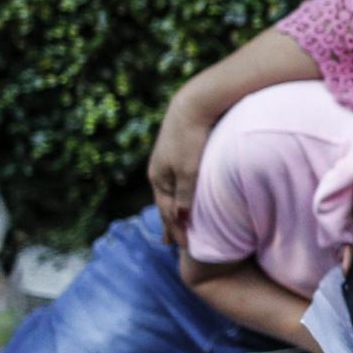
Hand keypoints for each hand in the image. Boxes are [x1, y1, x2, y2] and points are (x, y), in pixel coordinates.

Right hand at [147, 90, 212, 246]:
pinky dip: (180, 193)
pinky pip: (178, 181)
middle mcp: (159, 171)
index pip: (167, 212)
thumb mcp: (190, 171)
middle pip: (165, 204)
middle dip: (169, 223)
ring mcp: (166, 161)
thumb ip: (186, 196)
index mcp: (159, 178)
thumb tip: (180, 219)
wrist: (193, 105)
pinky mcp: (177, 152)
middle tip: (170, 244)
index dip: (176, 230)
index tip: (184, 248)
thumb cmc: (192, 139)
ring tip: (175, 223)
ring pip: (171, 192)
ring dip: (174, 209)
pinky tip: (182, 194)